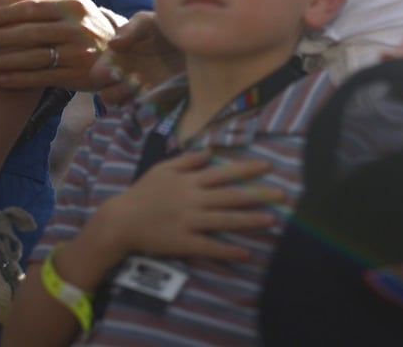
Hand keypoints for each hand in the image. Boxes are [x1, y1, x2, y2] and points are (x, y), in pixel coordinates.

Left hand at [0, 0, 119, 89]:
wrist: (121, 52)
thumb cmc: (86, 23)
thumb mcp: (70, 2)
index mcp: (71, 6)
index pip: (31, 9)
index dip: (3, 15)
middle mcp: (76, 28)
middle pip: (29, 33)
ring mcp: (78, 53)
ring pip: (34, 57)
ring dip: (4, 61)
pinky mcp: (78, 75)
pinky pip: (44, 77)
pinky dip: (21, 79)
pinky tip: (1, 79)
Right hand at [87, 10, 183, 106]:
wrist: (191, 41)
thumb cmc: (162, 28)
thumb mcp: (146, 22)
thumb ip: (129, 30)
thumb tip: (112, 45)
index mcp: (115, 60)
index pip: (97, 75)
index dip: (103, 75)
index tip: (117, 70)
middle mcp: (123, 79)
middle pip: (106, 95)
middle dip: (117, 90)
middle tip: (136, 78)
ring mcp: (138, 92)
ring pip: (122, 106)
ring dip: (130, 99)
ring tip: (147, 85)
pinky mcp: (154, 101)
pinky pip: (144, 111)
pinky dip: (147, 104)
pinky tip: (158, 90)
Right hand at [88, 151, 284, 261]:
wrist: (120, 221)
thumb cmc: (142, 193)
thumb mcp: (163, 169)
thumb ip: (187, 160)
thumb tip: (209, 150)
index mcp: (189, 180)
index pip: (223, 172)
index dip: (246, 169)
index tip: (267, 166)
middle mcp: (193, 199)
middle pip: (231, 196)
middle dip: (258, 194)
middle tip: (282, 194)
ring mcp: (189, 222)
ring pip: (225, 220)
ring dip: (250, 220)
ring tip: (272, 220)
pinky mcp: (184, 243)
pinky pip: (210, 247)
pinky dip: (228, 250)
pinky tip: (246, 252)